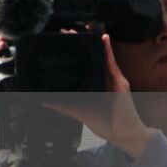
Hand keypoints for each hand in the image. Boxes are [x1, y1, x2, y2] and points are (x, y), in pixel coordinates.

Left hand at [42, 34, 154, 159]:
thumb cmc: (105, 124)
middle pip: (92, 58)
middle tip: (66, 32)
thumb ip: (62, 105)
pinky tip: (103, 39)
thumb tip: (43, 99)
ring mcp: (113, 80)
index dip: (75, 55)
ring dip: (91, 43)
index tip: (63, 44)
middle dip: (80, 44)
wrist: (122, 134)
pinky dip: (108, 50)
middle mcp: (105, 80)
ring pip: (101, 57)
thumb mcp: (79, 111)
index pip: (84, 66)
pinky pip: (113, 63)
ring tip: (78, 31)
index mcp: (95, 86)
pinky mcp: (120, 82)